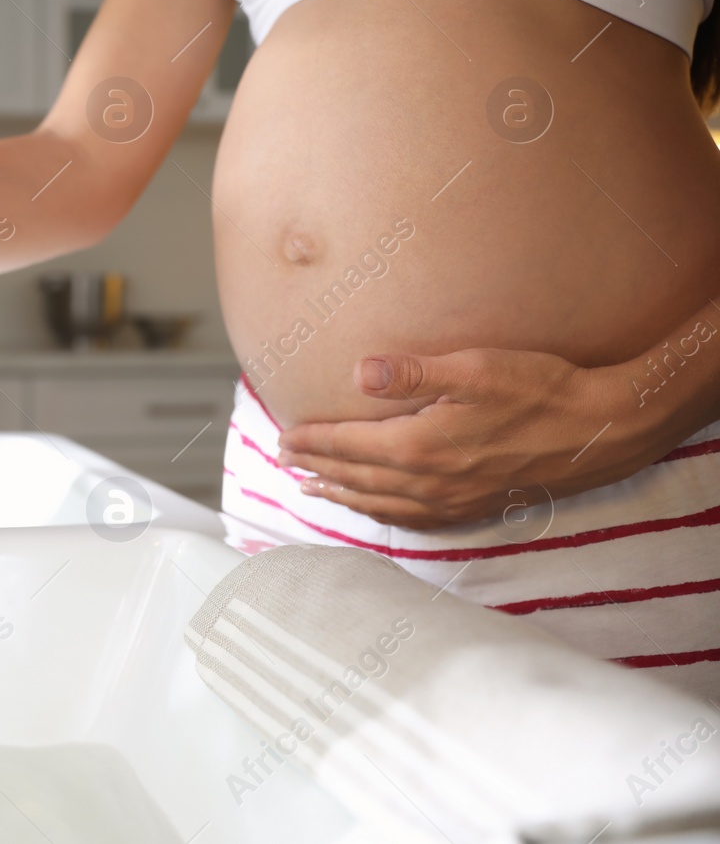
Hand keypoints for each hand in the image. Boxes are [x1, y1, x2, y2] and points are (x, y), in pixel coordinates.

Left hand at [274, 349, 666, 528]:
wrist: (601, 430)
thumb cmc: (539, 390)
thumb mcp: (474, 368)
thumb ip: (413, 372)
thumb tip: (358, 372)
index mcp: (420, 447)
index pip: (348, 445)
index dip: (313, 442)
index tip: (285, 437)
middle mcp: (429, 482)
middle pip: (357, 477)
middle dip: (317, 468)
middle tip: (285, 460)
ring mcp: (452, 501)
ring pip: (380, 503)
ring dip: (343, 494)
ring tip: (313, 487)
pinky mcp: (473, 508)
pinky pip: (413, 518)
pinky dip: (382, 513)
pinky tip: (375, 507)